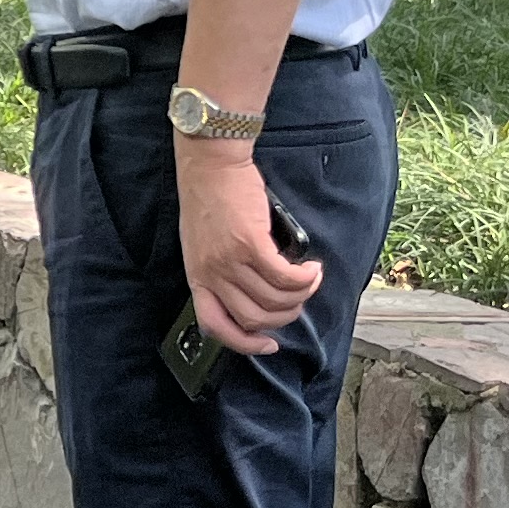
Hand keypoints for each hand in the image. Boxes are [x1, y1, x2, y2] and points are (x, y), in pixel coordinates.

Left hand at [176, 139, 320, 357]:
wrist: (210, 163)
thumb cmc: (209, 198)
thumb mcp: (203, 243)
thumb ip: (222, 270)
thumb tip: (256, 292)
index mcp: (197, 276)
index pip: (214, 325)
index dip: (243, 343)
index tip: (268, 344)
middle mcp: (211, 273)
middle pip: (253, 318)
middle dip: (284, 317)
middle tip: (298, 301)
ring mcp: (229, 259)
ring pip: (274, 299)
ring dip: (301, 295)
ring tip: (310, 280)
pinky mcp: (250, 243)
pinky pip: (284, 276)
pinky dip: (305, 279)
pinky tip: (311, 269)